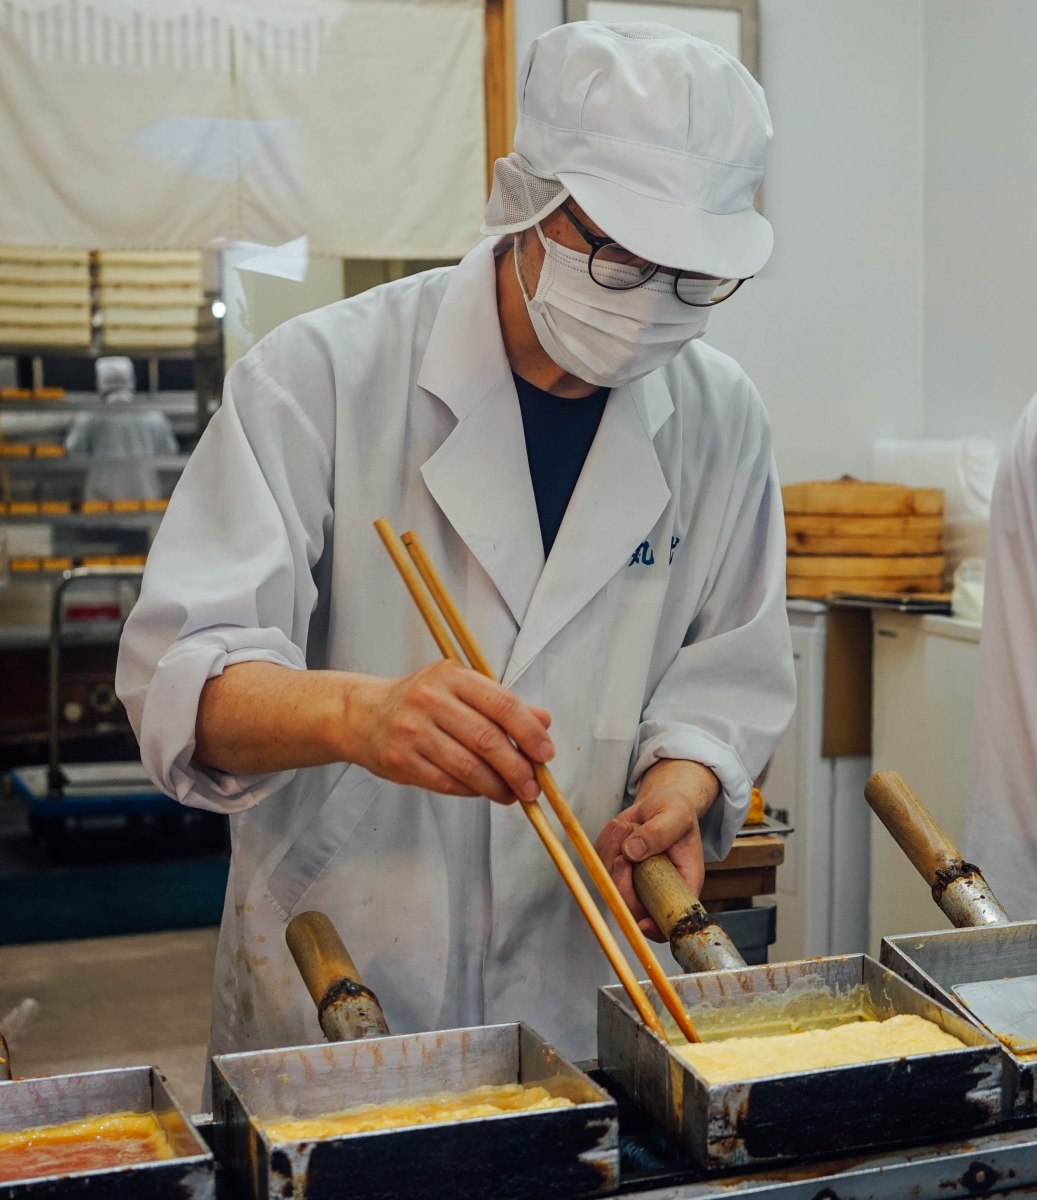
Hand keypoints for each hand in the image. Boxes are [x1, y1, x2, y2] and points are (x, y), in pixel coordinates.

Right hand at [345, 659, 552, 804]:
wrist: (363, 714)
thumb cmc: (420, 700)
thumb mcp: (459, 689)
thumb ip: (501, 704)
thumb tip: (544, 721)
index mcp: (452, 676)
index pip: (502, 704)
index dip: (529, 732)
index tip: (546, 754)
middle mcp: (430, 699)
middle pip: (487, 739)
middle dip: (518, 768)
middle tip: (533, 787)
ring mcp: (412, 730)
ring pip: (468, 766)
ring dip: (497, 786)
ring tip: (513, 795)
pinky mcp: (400, 759)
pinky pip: (446, 782)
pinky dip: (471, 791)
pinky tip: (483, 792)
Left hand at [595, 760, 718, 939]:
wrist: (660, 803)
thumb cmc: (675, 811)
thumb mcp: (676, 815)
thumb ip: (659, 832)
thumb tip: (632, 851)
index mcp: (682, 884)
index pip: (670, 920)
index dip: (656, 928)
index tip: (643, 920)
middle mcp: (657, 889)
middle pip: (633, 908)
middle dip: (622, 882)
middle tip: (624, 850)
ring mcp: (635, 881)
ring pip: (611, 886)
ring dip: (611, 853)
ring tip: (626, 826)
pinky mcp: (616, 869)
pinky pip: (600, 865)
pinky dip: (604, 844)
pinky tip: (620, 826)